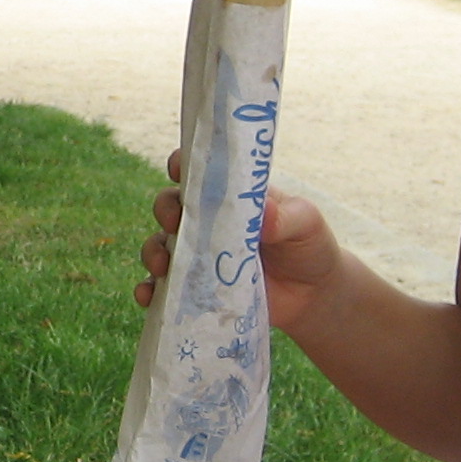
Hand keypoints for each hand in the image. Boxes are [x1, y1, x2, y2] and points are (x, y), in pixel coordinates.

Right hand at [133, 151, 343, 336]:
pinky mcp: (194, 289)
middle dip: (164, 210)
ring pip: (160, 245)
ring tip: (161, 266)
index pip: (198, 171)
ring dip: (153, 252)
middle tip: (175, 222)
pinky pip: (162, 288)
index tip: (179, 170)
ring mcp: (197, 256)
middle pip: (170, 206)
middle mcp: (205, 221)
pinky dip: (148, 290)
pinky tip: (148, 297)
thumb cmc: (308, 246)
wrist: (312, 296)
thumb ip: (286, 216)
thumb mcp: (306, 223)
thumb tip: (262, 211)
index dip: (183, 164)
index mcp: (228, 195)